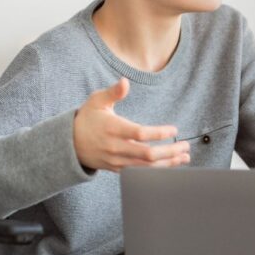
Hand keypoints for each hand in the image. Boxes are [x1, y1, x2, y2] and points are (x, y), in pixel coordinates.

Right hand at [73, 78, 190, 171]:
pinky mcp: (118, 169)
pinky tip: (171, 164)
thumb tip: (125, 82)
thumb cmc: (87, 118)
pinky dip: (157, 170)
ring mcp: (117, 161)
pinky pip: (141, 173)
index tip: (174, 130)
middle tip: (186, 146)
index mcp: (113, 129)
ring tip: (184, 157)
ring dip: (168, 163)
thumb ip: (112, 92)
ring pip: (146, 167)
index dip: (159, 133)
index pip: (140, 134)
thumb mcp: (96, 101)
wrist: (69, 144)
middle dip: (170, 152)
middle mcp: (116, 147)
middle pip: (147, 154)